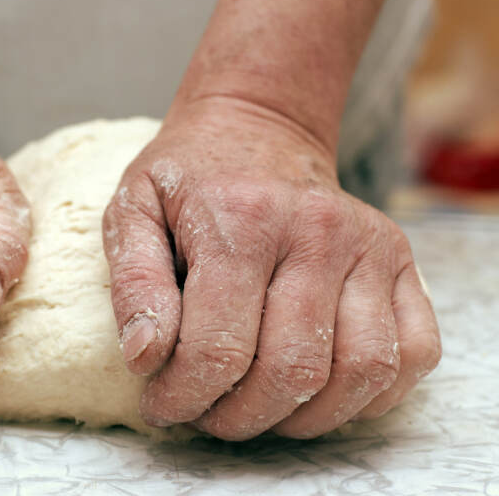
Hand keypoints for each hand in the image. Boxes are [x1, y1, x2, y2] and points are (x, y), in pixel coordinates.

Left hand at [103, 98, 440, 439]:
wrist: (258, 129)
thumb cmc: (190, 178)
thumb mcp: (134, 210)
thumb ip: (134, 284)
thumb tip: (145, 357)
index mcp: (243, 219)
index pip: (219, 349)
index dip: (184, 398)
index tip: (163, 406)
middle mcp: (318, 231)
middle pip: (291, 372)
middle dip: (238, 418)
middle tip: (205, 415)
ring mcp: (369, 246)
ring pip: (359, 374)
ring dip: (303, 418)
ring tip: (257, 409)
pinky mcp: (401, 261)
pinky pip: (413, 354)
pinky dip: (370, 395)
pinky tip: (320, 391)